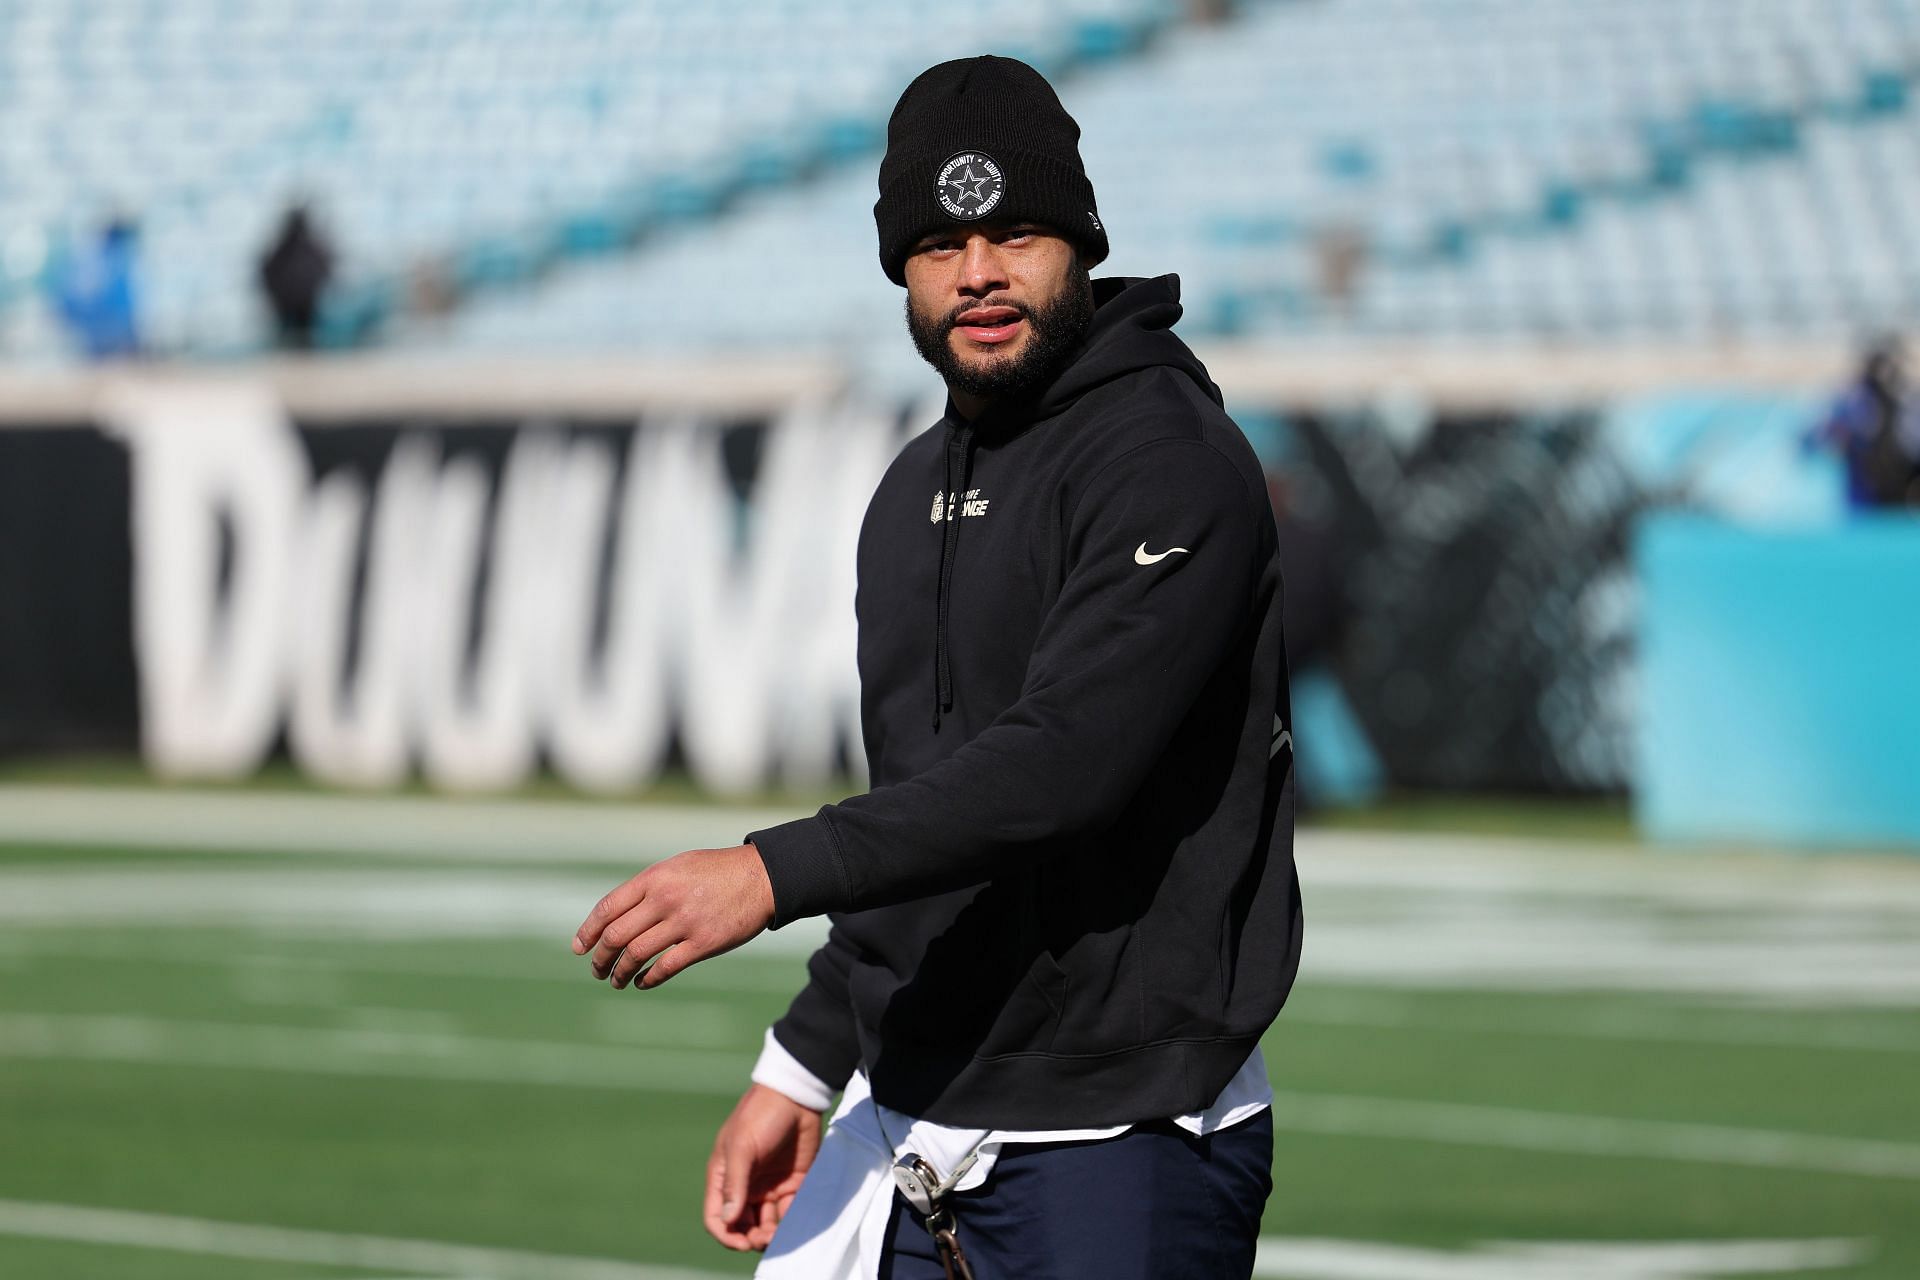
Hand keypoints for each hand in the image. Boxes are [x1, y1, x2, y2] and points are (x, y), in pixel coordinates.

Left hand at [572, 844, 775, 989]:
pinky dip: (647, 979)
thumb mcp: (677, 867)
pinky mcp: (703, 944)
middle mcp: (664, 900)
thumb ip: (648, 888)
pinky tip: (642, 982)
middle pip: (616, 936)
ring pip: (636, 955)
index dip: (588, 931)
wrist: (762, 877)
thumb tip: (617, 915)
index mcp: (654, 878)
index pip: (607, 908)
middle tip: (597, 970)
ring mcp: (684, 923)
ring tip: (616, 981)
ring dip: (620, 973)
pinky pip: (665, 968)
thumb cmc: (717, 871)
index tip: (579, 948)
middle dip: (600, 958)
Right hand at [705, 1083, 823, 1250]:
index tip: (743, 1243)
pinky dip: (791, 1221)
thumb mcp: (742, 1146)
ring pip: (765, 1223)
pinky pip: (789, 1211)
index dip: (726, 1235)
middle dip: (751, 1238)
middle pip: (741, 1226)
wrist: (796, 1095)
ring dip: (770, 1235)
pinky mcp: (793, 1183)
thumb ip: (735, 1183)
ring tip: (780, 1234)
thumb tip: (728, 1220)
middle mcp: (745, 1186)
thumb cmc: (760, 1115)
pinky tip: (795, 1220)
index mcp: (724, 1177)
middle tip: (766, 1238)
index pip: (717, 1216)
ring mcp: (768, 1186)